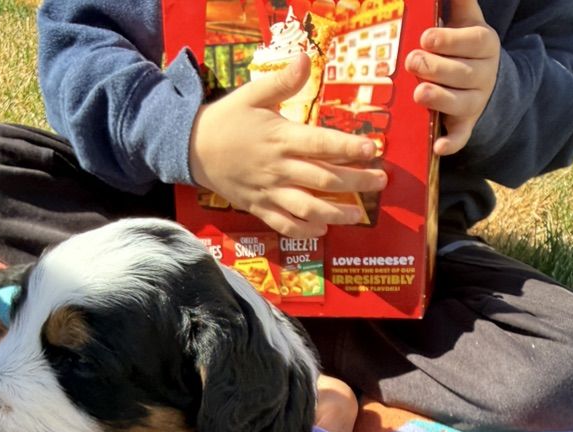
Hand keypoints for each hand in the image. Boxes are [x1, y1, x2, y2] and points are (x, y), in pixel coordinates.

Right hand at [189, 52, 386, 237]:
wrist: (193, 149)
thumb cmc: (227, 119)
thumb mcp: (252, 94)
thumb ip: (282, 81)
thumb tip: (305, 60)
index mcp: (281, 138)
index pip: (322, 144)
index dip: (349, 147)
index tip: (372, 149)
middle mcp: (279, 169)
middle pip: (324, 179)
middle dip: (356, 182)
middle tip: (380, 182)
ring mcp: (269, 192)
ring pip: (308, 208)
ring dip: (336, 213)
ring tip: (358, 215)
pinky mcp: (259, 207)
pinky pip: (284, 224)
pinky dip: (304, 230)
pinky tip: (322, 230)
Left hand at [406, 0, 500, 156]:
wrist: (486, 80)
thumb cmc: (465, 47)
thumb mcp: (467, 20)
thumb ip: (460, 2)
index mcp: (484, 45)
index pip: (471, 42)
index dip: (449, 40)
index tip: (426, 37)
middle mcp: (484, 75)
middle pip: (461, 73)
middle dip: (435, 68)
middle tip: (411, 62)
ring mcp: (476, 102)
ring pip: (460, 103)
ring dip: (439, 100)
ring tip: (418, 93)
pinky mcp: (466, 125)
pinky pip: (461, 136)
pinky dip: (451, 142)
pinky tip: (438, 147)